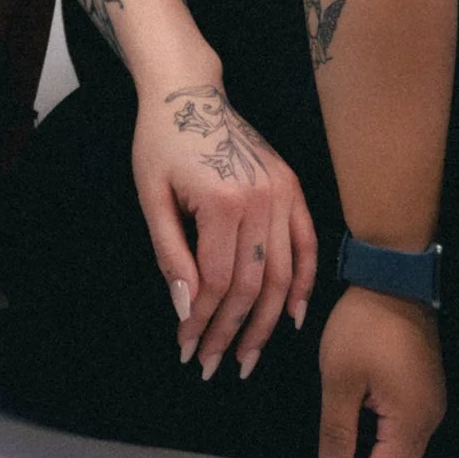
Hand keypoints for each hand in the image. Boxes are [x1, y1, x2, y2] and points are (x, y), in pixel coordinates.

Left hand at [130, 82, 317, 379]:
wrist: (188, 92)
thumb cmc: (161, 143)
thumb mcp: (152, 197)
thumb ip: (170, 255)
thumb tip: (186, 310)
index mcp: (221, 200)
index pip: (218, 282)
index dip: (203, 322)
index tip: (187, 348)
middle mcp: (260, 199)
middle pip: (253, 286)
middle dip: (231, 332)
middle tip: (214, 365)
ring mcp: (282, 192)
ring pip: (283, 275)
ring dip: (268, 323)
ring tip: (248, 357)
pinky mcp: (292, 188)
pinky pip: (306, 246)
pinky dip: (304, 284)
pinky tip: (294, 318)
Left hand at [315, 284, 445, 457]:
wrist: (392, 279)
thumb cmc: (363, 328)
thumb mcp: (340, 381)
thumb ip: (337, 435)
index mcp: (412, 421)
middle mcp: (430, 419)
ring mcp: (431, 403)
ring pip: (403, 450)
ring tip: (334, 456)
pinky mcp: (425, 389)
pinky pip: (405, 429)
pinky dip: (380, 440)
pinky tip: (355, 432)